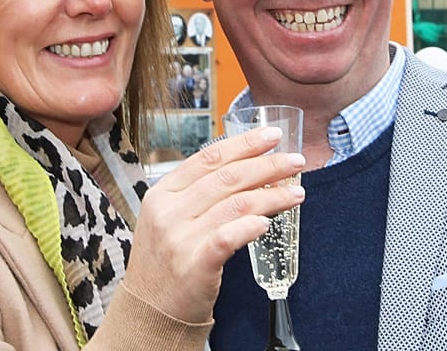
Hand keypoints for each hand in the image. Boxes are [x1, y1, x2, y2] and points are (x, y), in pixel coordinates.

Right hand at [120, 126, 305, 323]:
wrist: (149, 310)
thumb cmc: (165, 262)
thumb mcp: (168, 218)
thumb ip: (197, 195)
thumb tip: (245, 170)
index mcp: (162, 193)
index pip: (208, 158)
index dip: (243, 144)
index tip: (272, 136)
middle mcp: (168, 211)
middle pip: (227, 178)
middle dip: (267, 165)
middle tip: (295, 161)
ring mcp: (179, 237)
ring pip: (235, 205)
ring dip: (272, 196)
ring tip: (297, 194)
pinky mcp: (194, 265)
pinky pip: (228, 238)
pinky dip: (251, 227)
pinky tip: (268, 222)